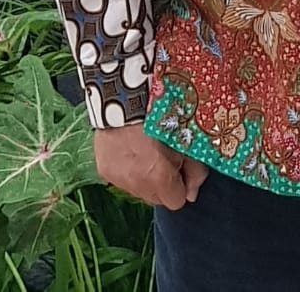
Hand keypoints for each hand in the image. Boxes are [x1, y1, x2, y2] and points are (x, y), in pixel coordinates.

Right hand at [94, 125, 208, 211]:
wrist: (124, 98)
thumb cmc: (158, 116)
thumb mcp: (185, 140)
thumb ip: (195, 171)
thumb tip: (192, 195)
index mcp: (159, 178)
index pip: (176, 201)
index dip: (179, 185)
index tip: (177, 167)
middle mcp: (137, 184)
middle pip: (156, 198)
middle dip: (161, 183)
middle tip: (161, 157)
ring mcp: (119, 179)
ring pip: (138, 190)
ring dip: (143, 177)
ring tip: (144, 151)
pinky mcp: (104, 171)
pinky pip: (121, 179)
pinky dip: (127, 169)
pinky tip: (129, 150)